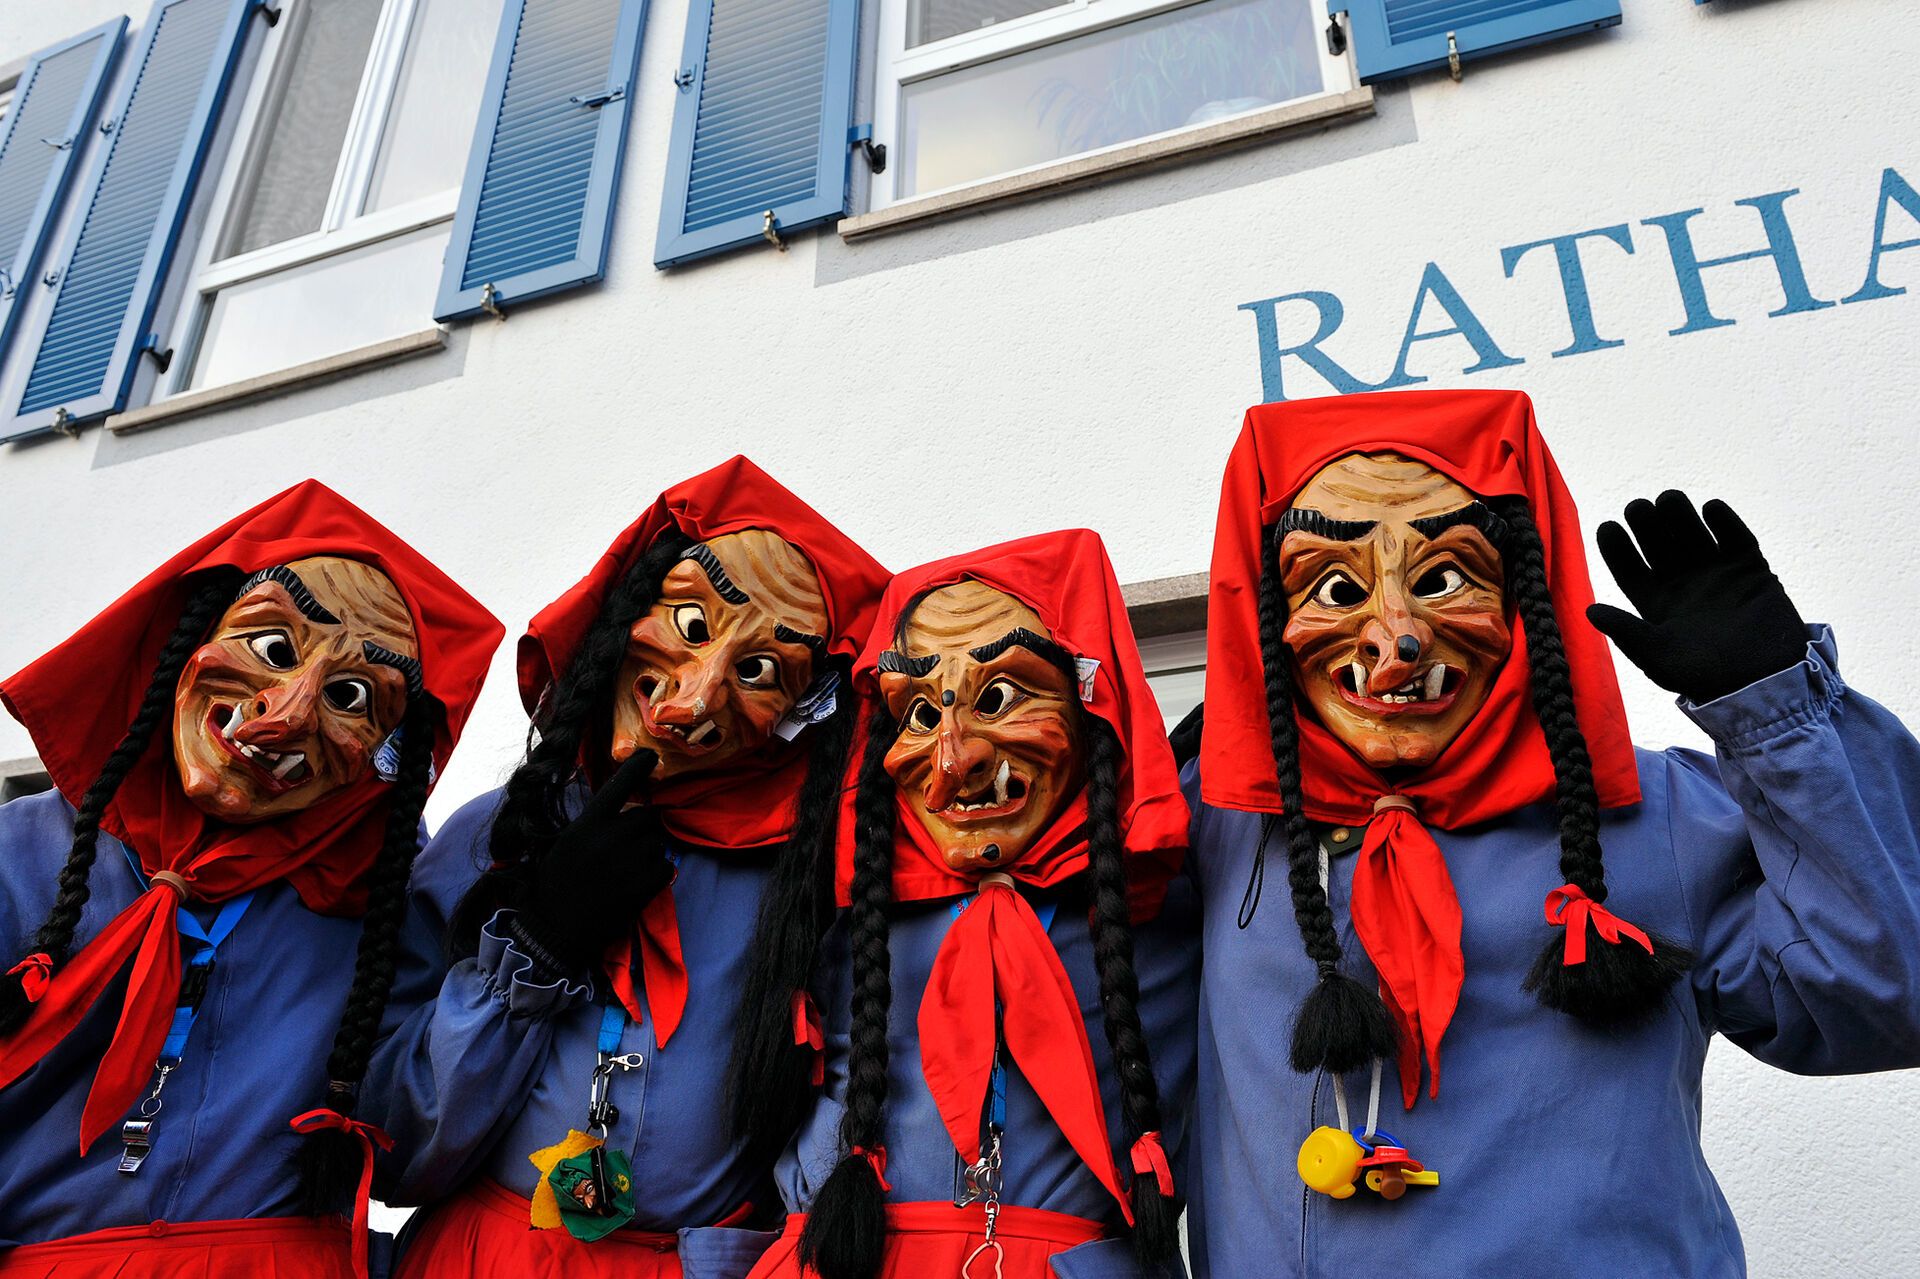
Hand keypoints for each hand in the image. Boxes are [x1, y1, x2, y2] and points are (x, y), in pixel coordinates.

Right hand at [519, 751, 674, 968]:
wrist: (558, 930)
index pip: (619, 786)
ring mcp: (630, 861)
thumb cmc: (556, 885)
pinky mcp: (645, 884)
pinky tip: (638, 885)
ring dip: (649, 852)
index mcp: (587, 824)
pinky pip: (666, 867)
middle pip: (647, 816)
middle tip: (629, 847)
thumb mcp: (566, 844)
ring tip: (627, 871)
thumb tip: (621, 810)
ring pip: (657, 842)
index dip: (638, 768)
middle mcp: (610, 837)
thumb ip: (593, 824)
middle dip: (644, 828)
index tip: (652, 757)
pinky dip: (658, 875)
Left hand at [1586, 490, 1806, 703]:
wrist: (1765, 681)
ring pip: (1692, 534)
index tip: (1607, 527)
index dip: (1617, 549)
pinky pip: (1736, 537)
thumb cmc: (1707, 677)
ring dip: (1680, 515)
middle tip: (1638, 508)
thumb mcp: (1658, 658)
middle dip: (1647, 525)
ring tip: (1669, 499)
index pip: (1630, 569)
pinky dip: (1725, 521)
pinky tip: (1711, 508)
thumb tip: (1589, 610)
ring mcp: (1717, 573)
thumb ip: (1627, 632)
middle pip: (1659, 545)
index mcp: (1657, 604)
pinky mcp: (1751, 568)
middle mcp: (1683, 584)